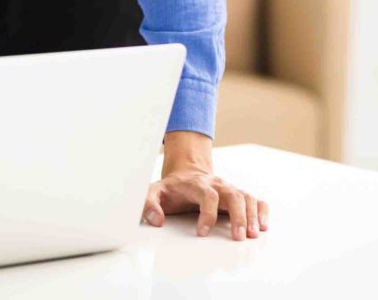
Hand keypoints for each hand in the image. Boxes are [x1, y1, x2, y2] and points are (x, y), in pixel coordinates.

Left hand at [142, 132, 269, 240]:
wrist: (184, 175)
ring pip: (246, 197)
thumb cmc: (170, 189)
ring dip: (252, 216)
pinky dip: (262, 211)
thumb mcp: (153, 192)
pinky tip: (264, 225)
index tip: (201, 232)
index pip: (207, 195)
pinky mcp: (237, 195)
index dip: (207, 214)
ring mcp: (228, 189)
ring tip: (254, 235)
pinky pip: (255, 200)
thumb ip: (148, 204)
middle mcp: (216, 184)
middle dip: (238, 216)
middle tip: (239, 237)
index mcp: (195, 184)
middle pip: (233, 195)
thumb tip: (156, 220)